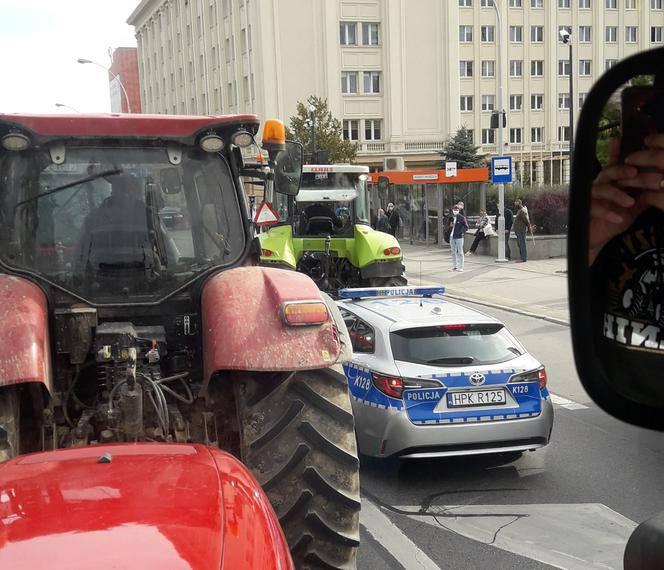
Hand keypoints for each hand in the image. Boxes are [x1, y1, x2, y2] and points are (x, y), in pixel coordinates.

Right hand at [589, 138, 663, 263]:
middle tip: (635, 173)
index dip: (616, 151)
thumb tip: (660, 184)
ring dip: (616, 194)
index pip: (616, 164)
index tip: (621, 140)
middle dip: (622, 171)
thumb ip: (644, 195)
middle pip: (609, 172)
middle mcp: (600, 185)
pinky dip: (607, 212)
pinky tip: (618, 217)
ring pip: (601, 189)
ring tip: (630, 202)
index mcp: (612, 182)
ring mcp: (590, 197)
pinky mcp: (583, 211)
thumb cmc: (614, 219)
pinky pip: (594, 208)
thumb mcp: (634, 208)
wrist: (597, 239)